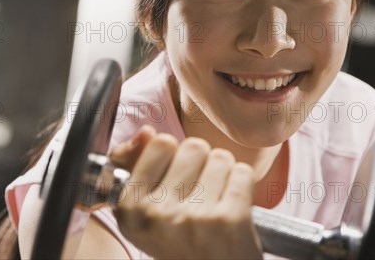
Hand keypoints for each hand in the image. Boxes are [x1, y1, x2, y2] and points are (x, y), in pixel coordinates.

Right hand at [109, 126, 262, 258]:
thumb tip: (146, 131)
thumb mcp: (146, 210)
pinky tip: (233, 207)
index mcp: (131, 208)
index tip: (174, 182)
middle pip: (194, 146)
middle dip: (202, 163)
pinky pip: (243, 173)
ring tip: (215, 201)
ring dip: (223, 174)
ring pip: (221, 157)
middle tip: (198, 195)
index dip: (173, 158)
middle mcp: (159, 213)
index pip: (161, 143)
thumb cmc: (180, 244)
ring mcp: (195, 217)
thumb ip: (138, 163)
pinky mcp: (230, 221)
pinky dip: (242, 186)